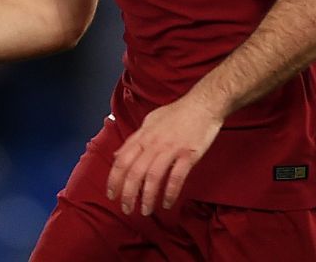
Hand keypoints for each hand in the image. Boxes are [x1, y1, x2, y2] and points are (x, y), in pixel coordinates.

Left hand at [106, 94, 224, 215]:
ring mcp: (172, 149)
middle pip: (135, 172)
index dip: (114, 180)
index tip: (111, 195)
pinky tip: (167, 204)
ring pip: (153, 177)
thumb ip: (133, 140)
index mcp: (143, 136)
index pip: (122, 160)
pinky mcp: (189, 154)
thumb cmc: (177, 113)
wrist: (204, 104)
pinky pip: (176, 178)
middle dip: (128, 194)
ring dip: (147, 197)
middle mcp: (154, 143)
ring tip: (145, 211)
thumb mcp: (150, 121)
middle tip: (126, 209)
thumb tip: (117, 155)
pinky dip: (170, 193)